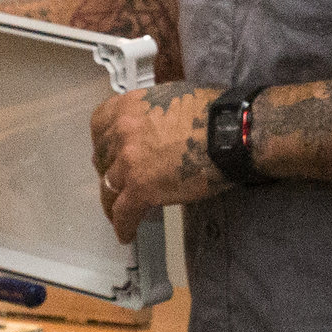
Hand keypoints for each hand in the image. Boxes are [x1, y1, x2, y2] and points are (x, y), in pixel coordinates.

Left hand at [90, 82, 216, 238]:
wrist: (231, 133)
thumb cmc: (214, 112)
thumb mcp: (174, 97)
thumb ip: (154, 112)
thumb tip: (156, 127)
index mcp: (130, 105)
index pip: (100, 126)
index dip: (104, 143)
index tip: (108, 154)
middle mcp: (123, 131)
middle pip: (102, 158)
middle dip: (108, 172)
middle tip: (118, 184)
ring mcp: (129, 160)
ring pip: (109, 188)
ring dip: (112, 202)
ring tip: (118, 214)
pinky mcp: (140, 188)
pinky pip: (123, 212)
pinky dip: (123, 225)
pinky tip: (126, 234)